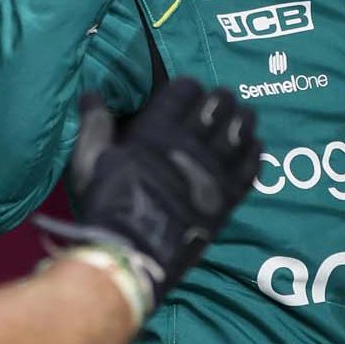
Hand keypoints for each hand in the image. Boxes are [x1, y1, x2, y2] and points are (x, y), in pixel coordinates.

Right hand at [67, 79, 259, 303]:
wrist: (133, 256)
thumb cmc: (108, 208)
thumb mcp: (90, 163)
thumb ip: (94, 125)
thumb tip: (91, 93)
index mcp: (156, 132)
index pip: (184, 91)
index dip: (187, 87)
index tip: (186, 91)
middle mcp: (191, 146)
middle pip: (219, 106)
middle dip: (219, 99)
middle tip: (218, 102)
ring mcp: (214, 172)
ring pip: (241, 131)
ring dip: (242, 119)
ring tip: (241, 117)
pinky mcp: (228, 198)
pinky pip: (252, 166)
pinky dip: (254, 151)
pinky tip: (253, 144)